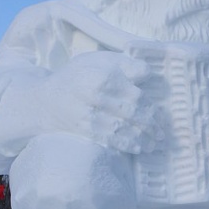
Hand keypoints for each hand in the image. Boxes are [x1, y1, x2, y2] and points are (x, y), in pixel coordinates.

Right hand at [40, 51, 163, 153]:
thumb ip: (125, 64)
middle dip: (151, 124)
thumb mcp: (99, 60)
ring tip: (155, 144)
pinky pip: (110, 139)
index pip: (136, 93)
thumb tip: (149, 74)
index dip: (151, 107)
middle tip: (162, 133)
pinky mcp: (84, 129)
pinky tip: (139, 148)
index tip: (161, 116)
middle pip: (132, 112)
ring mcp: (89, 114)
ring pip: (123, 128)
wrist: (46, 100)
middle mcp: (96, 94)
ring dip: (143, 138)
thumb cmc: (78, 76)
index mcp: (103, 75)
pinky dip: (127, 145)